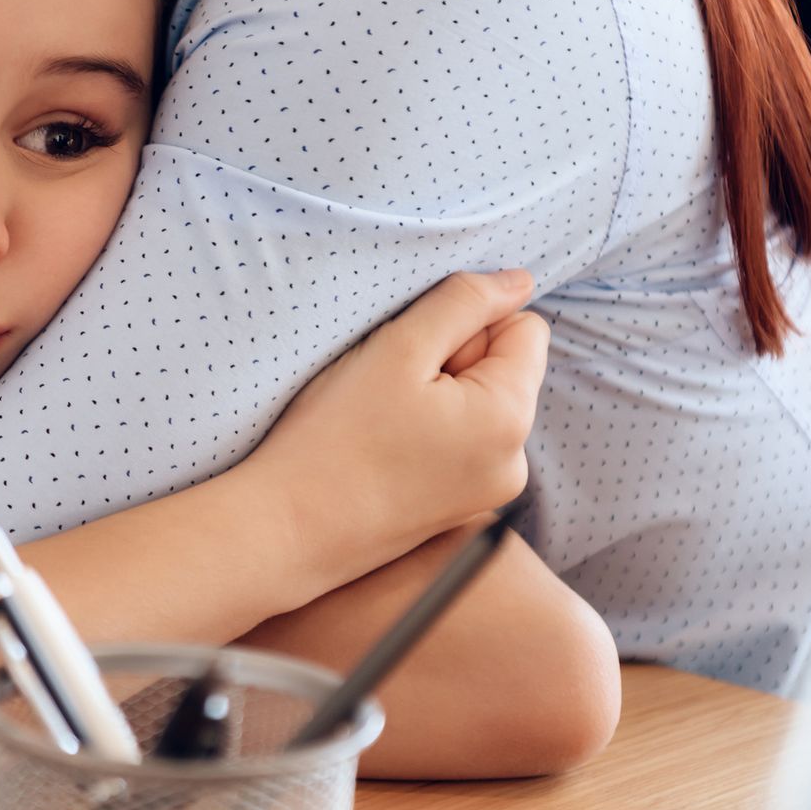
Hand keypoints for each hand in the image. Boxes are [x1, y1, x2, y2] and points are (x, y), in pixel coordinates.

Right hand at [245, 269, 547, 590]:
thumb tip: (520, 281)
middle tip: (387, 391)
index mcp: (510, 417)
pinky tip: (380, 451)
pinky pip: (460, 444)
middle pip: (501, 370)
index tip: (412, 358)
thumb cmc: (335, 437)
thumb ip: (465, 302)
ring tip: (379, 423)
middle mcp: (515, 462)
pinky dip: (425, 435)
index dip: (466, 327)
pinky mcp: (460, 511)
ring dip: (434, 399)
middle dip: (450, 365)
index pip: (523, 328)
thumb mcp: (398, 349)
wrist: (287, 528)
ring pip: (476, 406)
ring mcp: (489, 494)